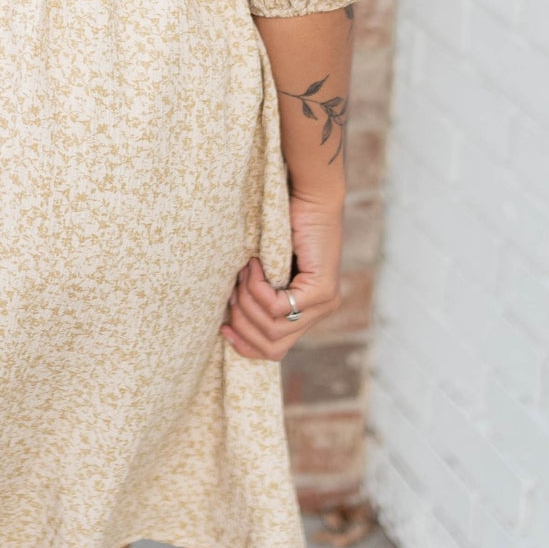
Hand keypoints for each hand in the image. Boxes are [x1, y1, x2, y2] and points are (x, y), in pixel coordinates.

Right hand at [221, 194, 342, 360]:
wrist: (308, 196)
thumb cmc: (283, 225)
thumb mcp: (268, 270)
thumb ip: (259, 296)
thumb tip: (228, 322)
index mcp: (308, 312)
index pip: (275, 350)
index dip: (246, 346)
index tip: (223, 328)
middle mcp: (320, 313)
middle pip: (272, 346)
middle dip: (242, 323)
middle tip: (233, 291)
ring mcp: (325, 304)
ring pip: (272, 328)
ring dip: (247, 301)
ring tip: (243, 273)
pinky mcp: (322, 291)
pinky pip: (276, 307)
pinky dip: (257, 287)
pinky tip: (255, 264)